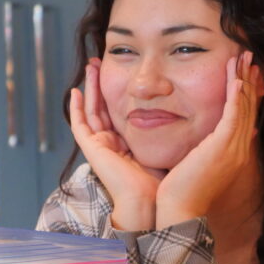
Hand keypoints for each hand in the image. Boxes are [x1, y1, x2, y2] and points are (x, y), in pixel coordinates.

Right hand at [69, 58, 160, 230]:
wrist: (150, 201)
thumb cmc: (163, 182)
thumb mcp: (168, 148)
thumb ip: (172, 131)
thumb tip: (188, 111)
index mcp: (128, 145)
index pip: (121, 112)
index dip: (121, 92)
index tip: (126, 71)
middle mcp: (112, 144)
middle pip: (104, 107)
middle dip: (103, 84)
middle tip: (102, 61)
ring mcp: (100, 147)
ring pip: (91, 111)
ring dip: (90, 88)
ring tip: (91, 66)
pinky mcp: (92, 150)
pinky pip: (79, 126)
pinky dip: (75, 109)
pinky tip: (75, 91)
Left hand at [156, 51, 260, 227]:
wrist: (181, 211)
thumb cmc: (183, 192)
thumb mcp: (199, 165)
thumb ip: (207, 149)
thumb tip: (211, 140)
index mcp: (234, 152)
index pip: (244, 115)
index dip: (246, 92)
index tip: (244, 72)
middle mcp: (239, 148)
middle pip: (249, 107)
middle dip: (250, 80)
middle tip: (251, 57)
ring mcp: (234, 147)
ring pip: (244, 106)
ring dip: (244, 79)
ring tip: (245, 58)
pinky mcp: (224, 146)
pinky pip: (234, 114)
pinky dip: (236, 94)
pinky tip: (236, 77)